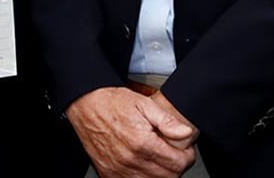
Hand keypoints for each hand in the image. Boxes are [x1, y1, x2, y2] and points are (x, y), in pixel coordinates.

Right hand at [65, 87, 196, 177]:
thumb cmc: (112, 103)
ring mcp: (118, 170)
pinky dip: (143, 177)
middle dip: (176, 166)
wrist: (86, 105)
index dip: (187, 157)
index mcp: (142, 143)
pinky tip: (144, 165)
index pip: (177, 163)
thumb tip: (186, 133)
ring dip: (161, 173)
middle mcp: (130, 160)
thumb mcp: (143, 104)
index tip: (185, 150)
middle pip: (168, 177)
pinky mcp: (108, 174)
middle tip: (174, 153)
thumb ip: (167, 121)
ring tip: (159, 158)